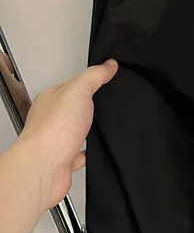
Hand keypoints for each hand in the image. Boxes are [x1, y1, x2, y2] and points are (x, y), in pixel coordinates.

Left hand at [15, 59, 118, 210]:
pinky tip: (97, 148)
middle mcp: (51, 119)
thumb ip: (95, 76)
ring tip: (102, 122)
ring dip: (89, 128)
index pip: (72, 83)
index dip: (90, 79)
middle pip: (73, 107)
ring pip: (76, 130)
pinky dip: (89, 151)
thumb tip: (109, 65)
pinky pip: (80, 153)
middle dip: (89, 105)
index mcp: (51, 99)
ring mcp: (58, 140)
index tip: (105, 75)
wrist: (44, 167)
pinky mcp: (65, 160)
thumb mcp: (78, 90)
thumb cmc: (53, 130)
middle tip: (105, 98)